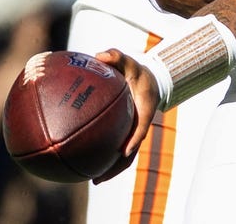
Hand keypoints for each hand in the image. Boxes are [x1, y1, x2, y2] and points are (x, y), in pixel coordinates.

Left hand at [92, 48, 158, 183]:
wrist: (150, 81)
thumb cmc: (137, 72)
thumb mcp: (130, 61)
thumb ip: (116, 56)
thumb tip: (99, 55)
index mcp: (144, 110)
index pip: (141, 127)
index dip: (134, 140)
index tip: (123, 151)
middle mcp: (139, 126)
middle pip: (131, 152)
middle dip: (116, 167)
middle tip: (98, 177)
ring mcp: (132, 133)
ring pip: (124, 157)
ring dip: (110, 169)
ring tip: (92, 180)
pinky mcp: (125, 134)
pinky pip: (114, 148)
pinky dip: (103, 157)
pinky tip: (85, 162)